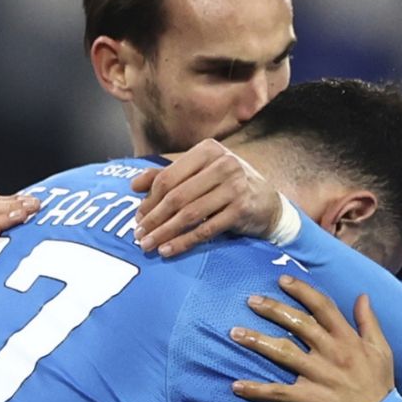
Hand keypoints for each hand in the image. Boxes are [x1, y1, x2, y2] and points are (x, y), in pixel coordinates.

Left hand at [132, 139, 282, 255]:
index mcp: (208, 150)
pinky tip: (169, 250)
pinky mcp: (242, 210)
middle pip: (176, 196)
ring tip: (148, 245)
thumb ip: (169, 175)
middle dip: (153, 219)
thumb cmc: (228, 186)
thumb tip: (134, 185)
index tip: (138, 218)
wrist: (268, 202)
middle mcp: (223, 164)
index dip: (149, 200)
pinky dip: (184, 242)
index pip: (168, 177)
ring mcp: (235, 187)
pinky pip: (206, 230)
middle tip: (138, 235)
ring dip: (165, 232)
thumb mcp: (201, 173)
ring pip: (189, 214)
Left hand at [229, 275, 394, 401]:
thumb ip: (369, 322)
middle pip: (298, 324)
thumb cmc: (379, 387)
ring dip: (257, 342)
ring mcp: (319, 377)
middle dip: (273, 309)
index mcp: (348, 339)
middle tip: (251, 300)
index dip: (302, 291)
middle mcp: (332, 354)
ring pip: (283, 353)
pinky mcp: (310, 400)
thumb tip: (362, 296)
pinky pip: (278, 393)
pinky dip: (257, 390)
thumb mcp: (381, 350)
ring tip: (235, 333)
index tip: (282, 280)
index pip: (323, 307)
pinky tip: (236, 385)